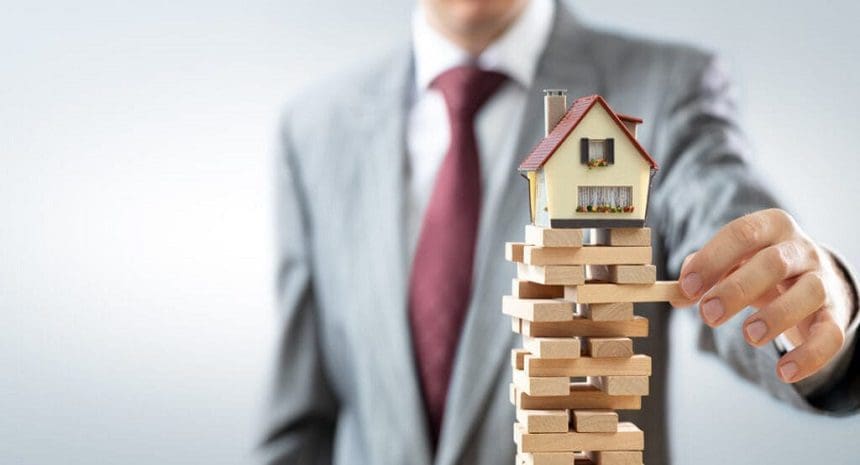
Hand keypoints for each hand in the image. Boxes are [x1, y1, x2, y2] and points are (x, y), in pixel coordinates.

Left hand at [674, 208, 853, 382]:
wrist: (815, 280)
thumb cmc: (759, 269)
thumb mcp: (731, 262)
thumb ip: (701, 272)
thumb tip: (676, 293)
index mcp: (771, 226)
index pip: (742, 233)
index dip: (712, 259)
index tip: (687, 287)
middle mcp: (802, 249)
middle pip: (773, 263)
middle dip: (736, 289)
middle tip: (708, 315)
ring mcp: (823, 281)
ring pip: (808, 293)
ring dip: (776, 316)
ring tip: (748, 336)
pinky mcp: (836, 315)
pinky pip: (830, 335)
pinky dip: (809, 356)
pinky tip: (783, 372)